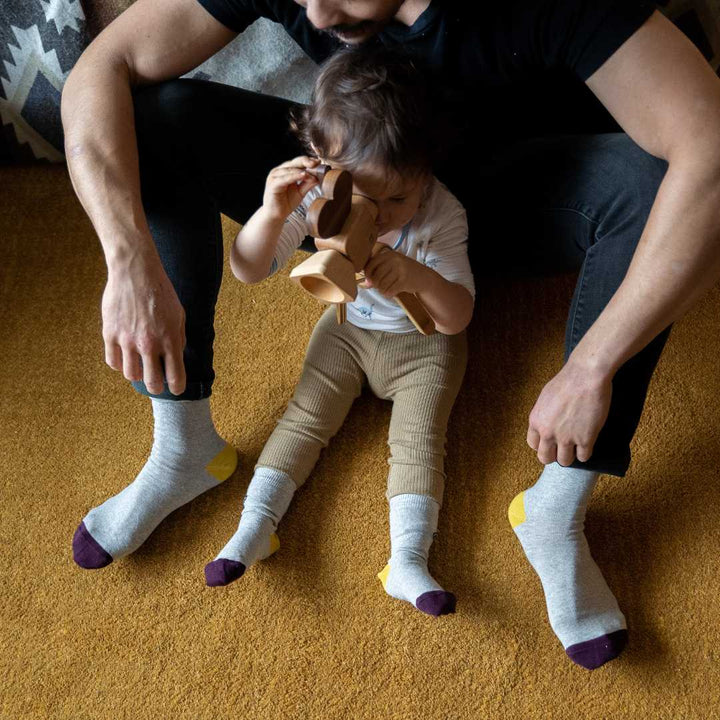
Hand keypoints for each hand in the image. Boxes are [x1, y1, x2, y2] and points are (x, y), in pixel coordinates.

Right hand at [102, 250, 186, 395]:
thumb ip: (178, 339)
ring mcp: (127, 340)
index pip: (176, 376)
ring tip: (140, 366)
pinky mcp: (110, 334)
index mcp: (170, 339)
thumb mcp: (179, 315)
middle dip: (156, 387)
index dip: (177, 388)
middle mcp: (148, 343)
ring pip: (130, 374)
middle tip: (157, 384)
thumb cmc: (161, 293)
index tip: (176, 390)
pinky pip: (113, 361)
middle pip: (152, 382)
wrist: (135, 272)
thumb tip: (175, 358)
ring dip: (137, 373)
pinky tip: (125, 357)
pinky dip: (119, 364)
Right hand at [262, 156, 319, 219]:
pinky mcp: (273, 184)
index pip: (298, 162)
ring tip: (313, 174)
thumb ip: (308, 184)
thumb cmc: (286, 203)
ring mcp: (274, 177)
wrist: (275, 215)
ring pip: (290, 170)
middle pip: (294, 162)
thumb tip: (318, 177)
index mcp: (285, 171)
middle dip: (306, 162)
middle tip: (317, 163)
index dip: (308, 161)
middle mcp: (279, 171)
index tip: (319, 162)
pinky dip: (294, 176)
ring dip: (303, 171)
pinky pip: (285, 178)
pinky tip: (303, 175)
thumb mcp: (300, 192)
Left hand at [361, 248, 424, 297]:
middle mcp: (395, 260)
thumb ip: (378, 271)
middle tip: (381, 287)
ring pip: (382, 285)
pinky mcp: (405, 281)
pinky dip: (388, 294)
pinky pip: (389, 291)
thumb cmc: (403, 272)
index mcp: (389, 255)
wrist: (424, 277)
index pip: (371, 264)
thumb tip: (366, 283)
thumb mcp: (391, 266)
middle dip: (376, 285)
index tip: (368, 281)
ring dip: (383, 290)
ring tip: (388, 289)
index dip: (367, 274)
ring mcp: (401, 270)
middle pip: (376, 277)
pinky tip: (392, 292)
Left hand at [526, 360, 612, 465]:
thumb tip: (546, 425)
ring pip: (565, 461)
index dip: (543, 445)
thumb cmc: (566, 381)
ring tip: (576, 448)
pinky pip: (583, 457)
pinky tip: (588, 445)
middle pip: (545, 457)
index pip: (533, 444)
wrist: (585, 376)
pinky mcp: (585, 439)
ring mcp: (566, 438)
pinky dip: (586, 453)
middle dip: (554, 455)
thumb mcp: (545, 398)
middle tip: (563, 449)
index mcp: (536, 421)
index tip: (550, 443)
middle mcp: (548, 433)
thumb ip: (544, 415)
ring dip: (570, 456)